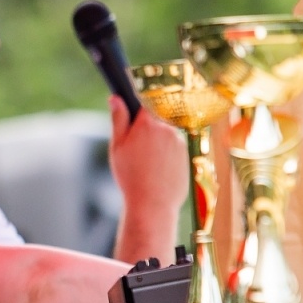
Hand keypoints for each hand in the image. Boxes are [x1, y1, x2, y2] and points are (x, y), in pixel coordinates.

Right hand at [108, 95, 187, 227]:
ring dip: (157, 145)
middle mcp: (167, 129)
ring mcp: (179, 142)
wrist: (153, 203)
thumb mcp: (117, 147)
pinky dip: (166, 157)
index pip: (145, 105)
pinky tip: (157, 172)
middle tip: (136, 152)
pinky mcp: (187, 155)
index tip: (132, 122)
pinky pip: (173, 150)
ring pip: (165, 136)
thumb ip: (118, 119)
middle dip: (146, 132)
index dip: (138, 113)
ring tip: (146, 166)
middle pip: (156, 121)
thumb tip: (115, 98)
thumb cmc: (131, 176)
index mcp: (148, 124)